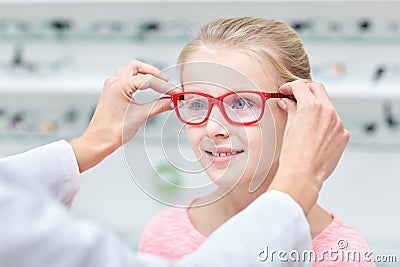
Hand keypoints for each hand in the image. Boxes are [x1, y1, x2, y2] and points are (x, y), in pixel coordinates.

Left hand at [70, 60, 179, 171]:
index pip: (149, 80)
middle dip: (154, 73)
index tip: (176, 93)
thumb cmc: (113, 131)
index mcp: (120, 85)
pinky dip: (138, 80)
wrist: (99, 141)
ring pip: (131, 70)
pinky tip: (146, 89)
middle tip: (167, 83)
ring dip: (145, 74)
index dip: (165, 87)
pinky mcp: (111, 92)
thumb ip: (158, 106)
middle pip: (138, 67)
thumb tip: (172, 102)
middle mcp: (114, 82)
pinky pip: (126, 79)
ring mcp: (111, 86)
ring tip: (158, 83)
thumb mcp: (141, 116)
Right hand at [269, 80, 349, 214]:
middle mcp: (328, 112)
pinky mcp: (343, 135)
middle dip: (305, 90)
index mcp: (311, 107)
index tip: (285, 91)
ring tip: (304, 116)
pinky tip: (314, 131)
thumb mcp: (288, 127)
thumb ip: (290, 110)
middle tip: (295, 97)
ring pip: (328, 105)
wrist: (302, 174)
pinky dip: (325, 122)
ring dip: (316, 106)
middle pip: (318, 89)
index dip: (290, 87)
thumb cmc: (293, 155)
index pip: (301, 86)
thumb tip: (287, 103)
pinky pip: (335, 122)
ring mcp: (338, 123)